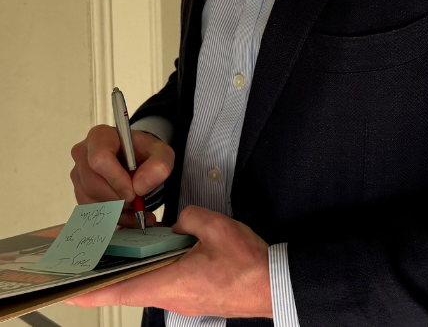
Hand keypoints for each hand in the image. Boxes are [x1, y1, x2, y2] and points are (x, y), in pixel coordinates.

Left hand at [65, 206, 271, 317]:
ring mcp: (180, 299)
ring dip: (138, 266)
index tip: (64, 290)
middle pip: (129, 284)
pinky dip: (158, 267)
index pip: (117, 290)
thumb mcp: (218, 229)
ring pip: (148, 282)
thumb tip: (179, 222)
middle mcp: (169, 296)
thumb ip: (190, 218)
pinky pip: (165, 282)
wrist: (273, 284)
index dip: (88, 291)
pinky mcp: (191, 297)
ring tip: (132, 245)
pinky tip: (167, 250)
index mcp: (169, 282)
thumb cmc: (248, 266)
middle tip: (95, 253)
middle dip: (112, 269)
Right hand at [70, 125, 172, 228]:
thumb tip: (140, 186)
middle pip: (93, 184)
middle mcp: (83, 154)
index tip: (134, 192)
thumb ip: (159, 164)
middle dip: (118, 197)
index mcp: (100, 136)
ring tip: (136, 205)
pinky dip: (113, 218)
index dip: (117, 179)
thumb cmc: (145, 152)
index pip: (100, 159)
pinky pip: (90, 211)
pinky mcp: (79, 192)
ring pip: (90, 200)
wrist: (138, 160)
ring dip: (116, 209)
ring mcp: (78, 175)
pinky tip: (130, 215)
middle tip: (137, 199)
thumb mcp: (161, 152)